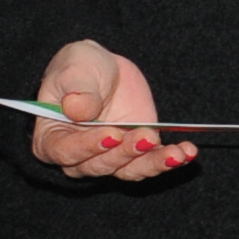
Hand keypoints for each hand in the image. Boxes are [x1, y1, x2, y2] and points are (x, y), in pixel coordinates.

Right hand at [28, 36, 189, 179]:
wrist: (104, 68)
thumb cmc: (79, 68)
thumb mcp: (75, 67)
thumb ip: (75, 88)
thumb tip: (77, 110)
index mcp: (51, 138)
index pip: (66, 151)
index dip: (87, 147)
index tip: (111, 135)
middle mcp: (78, 156)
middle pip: (99, 166)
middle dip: (125, 153)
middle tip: (146, 136)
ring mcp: (108, 157)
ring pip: (129, 171)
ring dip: (153, 163)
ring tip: (175, 153)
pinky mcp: (135, 153)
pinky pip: (151, 163)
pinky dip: (170, 159)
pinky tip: (187, 152)